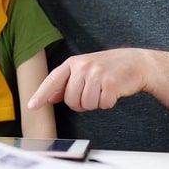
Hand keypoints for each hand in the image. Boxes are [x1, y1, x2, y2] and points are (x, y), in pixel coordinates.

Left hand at [27, 49, 150, 111]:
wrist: (137, 62)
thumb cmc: (109, 67)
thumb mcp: (85, 69)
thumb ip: (67, 82)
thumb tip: (51, 96)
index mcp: (73, 63)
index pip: (53, 80)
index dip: (41, 94)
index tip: (32, 106)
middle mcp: (83, 67)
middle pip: (70, 100)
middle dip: (80, 102)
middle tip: (92, 92)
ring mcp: (97, 74)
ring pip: (86, 104)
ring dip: (95, 103)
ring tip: (103, 90)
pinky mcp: (110, 83)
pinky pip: (102, 105)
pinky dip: (108, 103)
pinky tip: (112, 91)